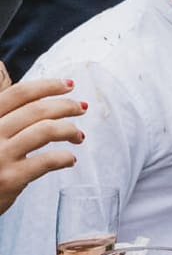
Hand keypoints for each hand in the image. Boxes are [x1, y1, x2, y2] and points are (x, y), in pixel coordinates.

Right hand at [0, 76, 84, 214]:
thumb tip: (11, 76)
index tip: (68, 84)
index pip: (18, 93)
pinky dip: (65, 157)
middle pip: (36, 110)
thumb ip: (2, 113)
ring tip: (79, 135)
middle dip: (66, 105)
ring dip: (70, 130)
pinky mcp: (9, 179)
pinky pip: (47, 160)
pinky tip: (70, 160)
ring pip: (45, 130)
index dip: (47, 85)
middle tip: (82, 107)